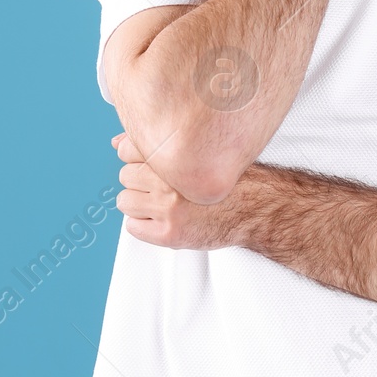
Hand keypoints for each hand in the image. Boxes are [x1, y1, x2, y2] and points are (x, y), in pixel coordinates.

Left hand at [113, 131, 241, 249]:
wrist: (260, 208)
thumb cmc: (233, 176)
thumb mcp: (202, 149)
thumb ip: (160, 142)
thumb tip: (117, 142)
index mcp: (177, 154)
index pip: (128, 149)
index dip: (138, 157)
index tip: (152, 164)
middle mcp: (170, 180)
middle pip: (125, 175)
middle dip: (139, 181)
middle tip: (162, 186)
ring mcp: (169, 208)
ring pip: (124, 201)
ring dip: (138, 203)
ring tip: (162, 203)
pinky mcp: (170, 234)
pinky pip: (133, 227)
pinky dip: (144, 225)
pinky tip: (164, 219)